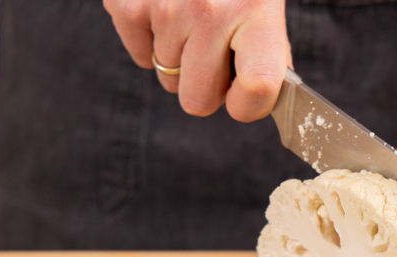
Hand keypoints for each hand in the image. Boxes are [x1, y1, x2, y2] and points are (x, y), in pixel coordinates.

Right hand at [103, 0, 290, 121]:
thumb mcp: (264, 1)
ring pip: (166, 76)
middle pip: (197, 101)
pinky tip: (165, 11)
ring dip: (177, 57)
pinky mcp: (127, 2)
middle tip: (211, 55)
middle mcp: (211, 11)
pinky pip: (139, 55)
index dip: (249, 106)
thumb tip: (260, 97)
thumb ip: (269, 51)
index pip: (257, 89)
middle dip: (203, 87)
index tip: (243, 96)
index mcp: (256, 12)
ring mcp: (166, 7)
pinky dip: (150, 41)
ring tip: (190, 18)